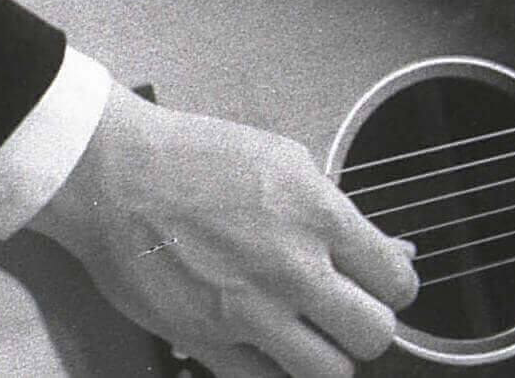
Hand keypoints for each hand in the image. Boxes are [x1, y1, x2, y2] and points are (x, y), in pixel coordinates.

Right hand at [28, 81, 418, 376]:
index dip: (396, 286)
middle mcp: (292, 267)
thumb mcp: (286, 160)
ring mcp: (250, 311)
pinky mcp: (207, 341)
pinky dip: (275, 372)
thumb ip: (336, 210)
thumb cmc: (194, 158)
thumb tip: (385, 248)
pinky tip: (269, 350)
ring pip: (329, 373)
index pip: (397, 279)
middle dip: (369, 326)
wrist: (117, 175)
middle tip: (350, 313)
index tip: (384, 286)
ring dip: (327, 357)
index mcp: (318, 214)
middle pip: (374, 334)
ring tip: (312, 336)